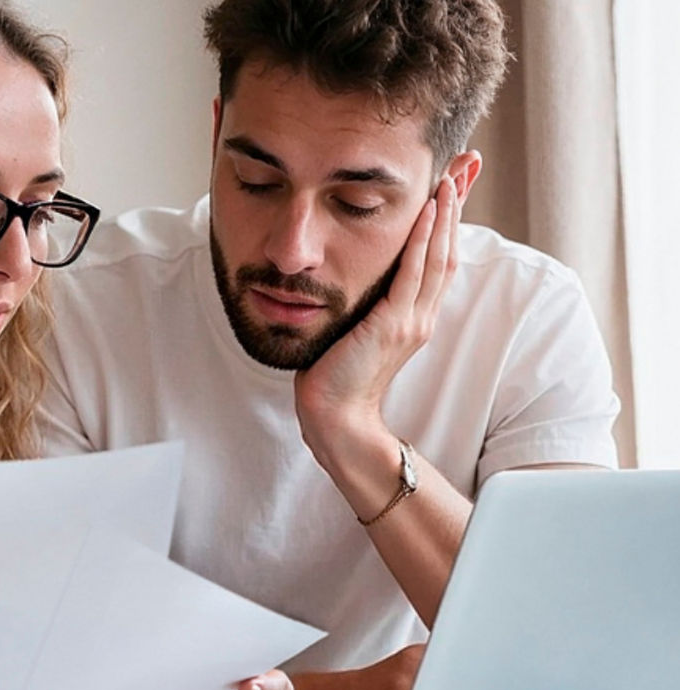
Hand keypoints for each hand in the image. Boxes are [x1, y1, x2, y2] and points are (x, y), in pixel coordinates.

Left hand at [294, 179, 459, 450]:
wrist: (335, 416)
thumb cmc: (334, 375)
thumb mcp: (353, 327)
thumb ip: (363, 301)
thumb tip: (350, 270)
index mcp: (414, 314)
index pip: (438, 255)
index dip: (449, 217)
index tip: (455, 179)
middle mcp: (421, 314)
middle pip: (448, 247)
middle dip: (457, 202)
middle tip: (468, 161)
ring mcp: (412, 320)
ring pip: (437, 256)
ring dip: (445, 213)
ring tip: (451, 174)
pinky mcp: (394, 325)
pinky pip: (413, 274)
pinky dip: (422, 240)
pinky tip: (427, 211)